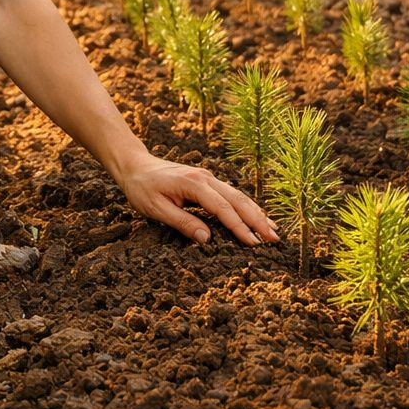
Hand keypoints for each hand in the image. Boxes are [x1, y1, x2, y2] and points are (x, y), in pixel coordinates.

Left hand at [114, 154, 279, 246]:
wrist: (134, 165)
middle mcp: (205, 178)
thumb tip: (207, 240)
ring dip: (256, 213)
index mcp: (194, 184)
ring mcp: (208, 177)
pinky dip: (246, 206)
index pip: (222, 209)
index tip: (253, 243)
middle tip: (274, 239)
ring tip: (273, 230)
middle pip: (237, 200)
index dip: (239, 227)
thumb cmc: (142, 188)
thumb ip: (183, 223)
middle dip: (257, 220)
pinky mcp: (207, 181)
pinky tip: (257, 216)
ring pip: (238, 196)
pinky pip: (231, 194)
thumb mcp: (156, 209)